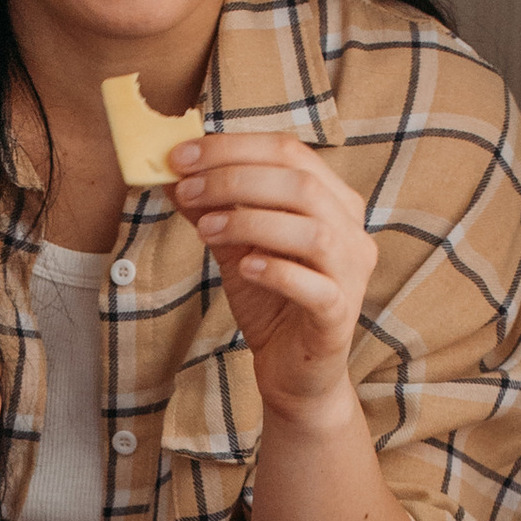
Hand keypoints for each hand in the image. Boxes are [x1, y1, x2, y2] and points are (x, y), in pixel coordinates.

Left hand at [173, 133, 375, 421]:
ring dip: (251, 222)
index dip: (233, 148)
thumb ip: (212, 209)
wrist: (294, 372)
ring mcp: (351, 274)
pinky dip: (278, 272)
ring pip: (312, 231)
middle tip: (186, 188)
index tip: (180, 155)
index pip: (289, 152)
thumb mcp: (235, 247)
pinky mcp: (339, 316)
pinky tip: (246, 268)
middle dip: (235, 179)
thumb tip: (169, 173)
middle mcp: (351, 231)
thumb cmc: (271, 302)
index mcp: (332, 201)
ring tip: (205, 228)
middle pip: (301, 184)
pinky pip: (316, 287)